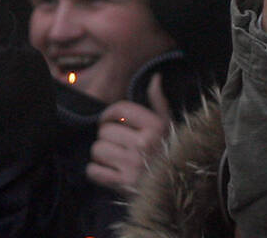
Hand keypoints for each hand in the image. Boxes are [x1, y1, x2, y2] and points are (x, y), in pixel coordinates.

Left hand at [86, 73, 170, 195]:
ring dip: (100, 154)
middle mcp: (144, 144)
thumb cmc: (167, 151)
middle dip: (106, 136)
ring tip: (112, 157)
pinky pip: (93, 171)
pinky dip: (95, 171)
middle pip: (105, 130)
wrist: (172, 188)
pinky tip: (106, 170)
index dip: (109, 113)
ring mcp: (132, 164)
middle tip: (115, 143)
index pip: (120, 109)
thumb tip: (156, 77)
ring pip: (97, 149)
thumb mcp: (167, 124)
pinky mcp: (122, 184)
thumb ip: (158, 101)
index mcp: (154, 126)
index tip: (108, 120)